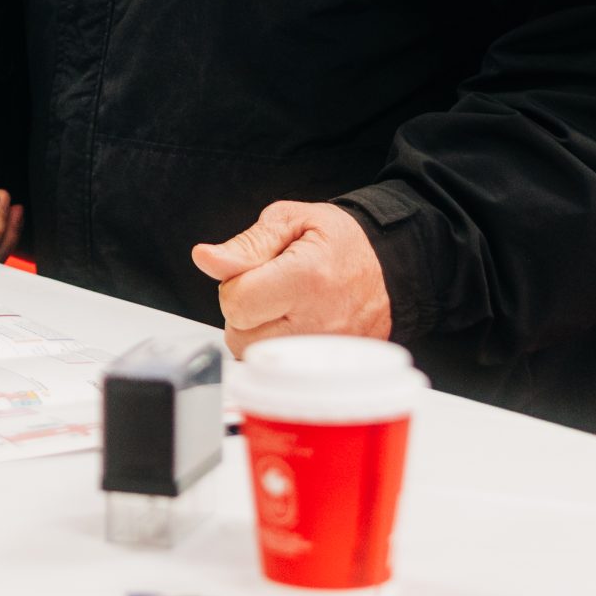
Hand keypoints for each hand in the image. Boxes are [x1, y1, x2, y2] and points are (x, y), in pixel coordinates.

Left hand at [189, 199, 390, 356]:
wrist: (389, 266)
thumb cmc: (339, 241)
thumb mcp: (291, 221)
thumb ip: (245, 245)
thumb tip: (205, 259)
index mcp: (306, 278)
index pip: (235, 302)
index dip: (233, 283)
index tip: (255, 272)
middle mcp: (318, 323)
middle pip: (240, 337)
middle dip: (242, 311)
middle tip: (269, 290)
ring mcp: (326, 354)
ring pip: (255, 359)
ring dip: (256, 334)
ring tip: (282, 309)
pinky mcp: (331, 373)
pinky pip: (278, 375)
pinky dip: (274, 353)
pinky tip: (291, 329)